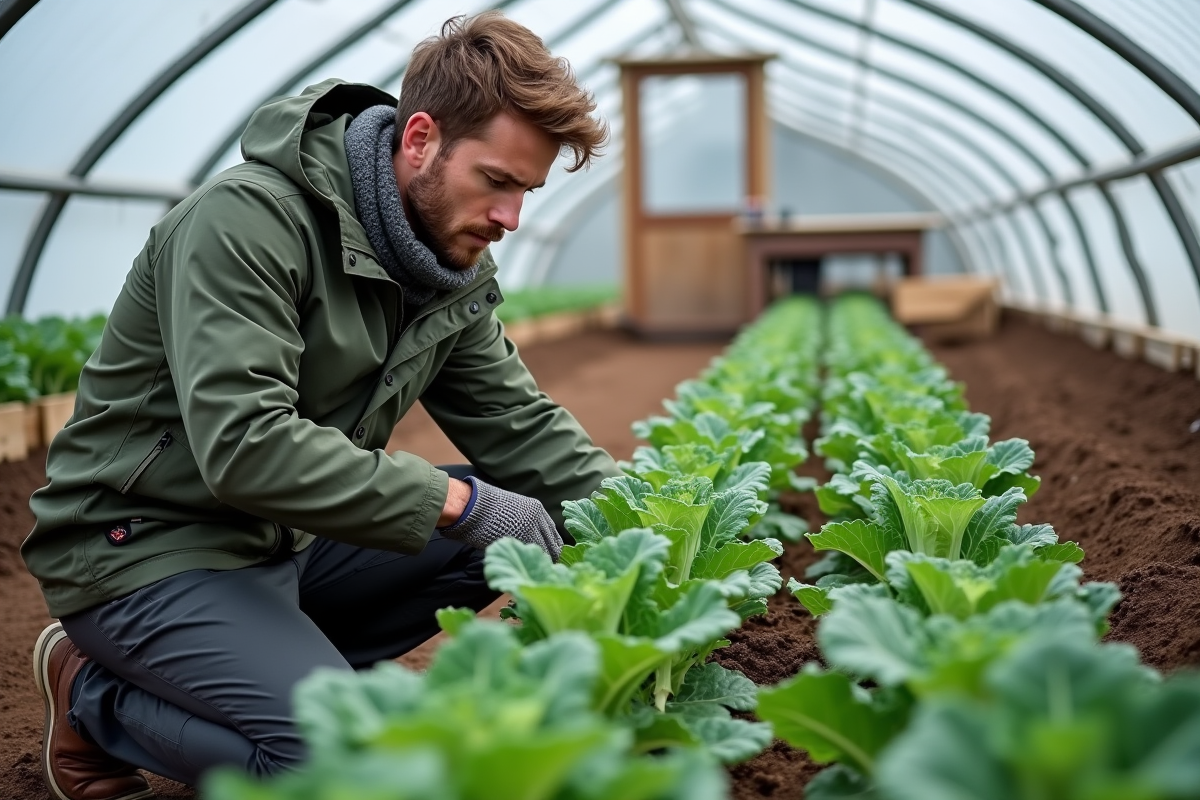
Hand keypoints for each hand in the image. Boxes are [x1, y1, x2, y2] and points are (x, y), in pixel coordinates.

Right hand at [438, 476, 562, 560]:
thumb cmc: (487, 508)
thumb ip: (525, 522)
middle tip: (548, 568)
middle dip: (552, 556)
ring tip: (538, 572)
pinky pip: (530, 554)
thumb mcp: (513, 509)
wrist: (473, 505)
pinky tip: (528, 570)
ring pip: (545, 551)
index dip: (552, 545)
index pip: (552, 532)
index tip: (552, 556)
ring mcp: (531, 529)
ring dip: (542, 561)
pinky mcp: (521, 539)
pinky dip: (530, 563)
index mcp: (537, 509)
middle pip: (553, 543)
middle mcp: (538, 518)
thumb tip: (530, 537)